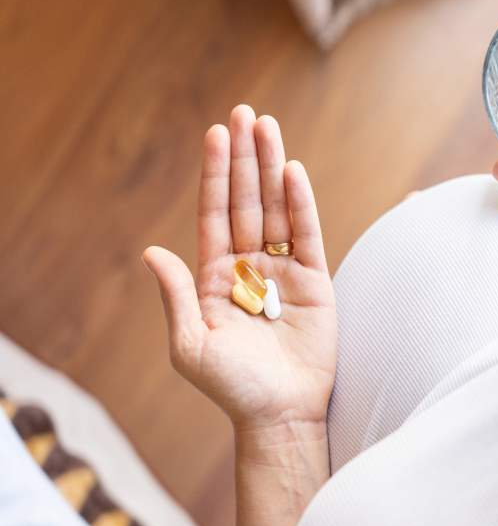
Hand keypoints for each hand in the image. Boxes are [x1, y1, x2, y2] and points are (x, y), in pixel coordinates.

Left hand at [142, 105, 336, 431]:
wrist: (279, 413)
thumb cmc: (232, 386)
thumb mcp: (191, 345)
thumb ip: (178, 295)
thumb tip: (153, 252)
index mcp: (216, 276)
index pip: (215, 214)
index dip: (215, 174)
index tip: (215, 134)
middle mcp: (250, 265)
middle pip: (247, 200)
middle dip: (245, 157)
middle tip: (245, 113)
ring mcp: (284, 270)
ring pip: (278, 208)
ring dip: (272, 167)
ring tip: (268, 126)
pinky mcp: (315, 280)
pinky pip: (308, 234)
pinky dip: (301, 203)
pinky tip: (293, 172)